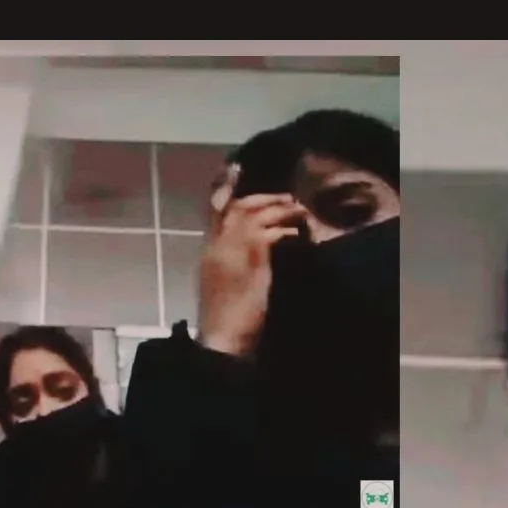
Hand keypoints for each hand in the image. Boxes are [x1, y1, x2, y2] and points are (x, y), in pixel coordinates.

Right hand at [196, 164, 308, 357]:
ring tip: (299, 213)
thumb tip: (249, 254)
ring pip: (257, 213)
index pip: (215, 211)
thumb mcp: (223, 286)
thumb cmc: (225, 321)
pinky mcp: (254, 256)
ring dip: (281, 209)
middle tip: (287, 198)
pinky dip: (288, 229)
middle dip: (264, 198)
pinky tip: (298, 235)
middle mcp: (218, 245)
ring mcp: (234, 248)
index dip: (224, 188)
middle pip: (239, 206)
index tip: (234, 168)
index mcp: (209, 252)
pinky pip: (273, 231)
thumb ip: (231, 264)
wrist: (222, 339)